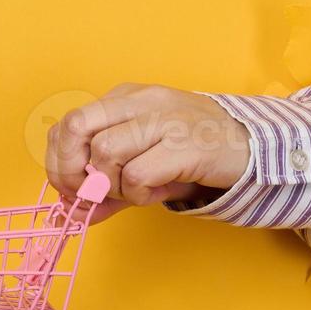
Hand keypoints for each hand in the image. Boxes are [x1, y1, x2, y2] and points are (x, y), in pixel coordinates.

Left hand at [46, 84, 250, 220]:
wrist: (251, 146)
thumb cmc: (193, 152)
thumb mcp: (144, 162)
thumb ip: (108, 184)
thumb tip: (74, 211)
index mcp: (126, 98)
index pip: (68, 122)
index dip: (59, 161)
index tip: (71, 188)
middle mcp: (141, 101)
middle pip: (76, 128)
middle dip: (72, 170)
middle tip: (89, 194)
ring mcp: (163, 119)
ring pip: (105, 152)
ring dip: (112, 185)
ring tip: (136, 191)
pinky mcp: (184, 144)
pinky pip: (137, 174)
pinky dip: (139, 194)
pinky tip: (156, 193)